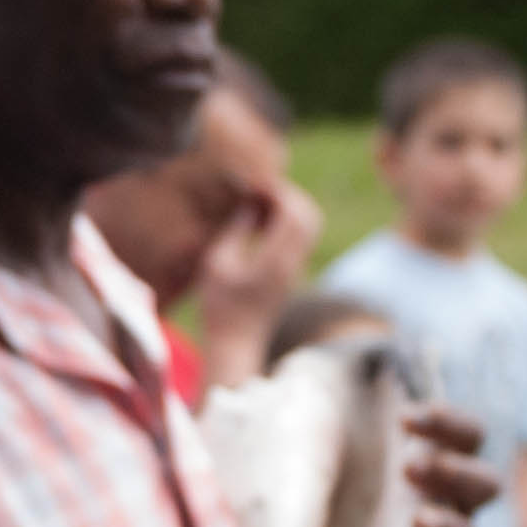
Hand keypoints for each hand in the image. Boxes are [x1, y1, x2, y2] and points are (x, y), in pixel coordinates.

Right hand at [193, 182, 321, 361]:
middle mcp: (293, 263)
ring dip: (288, 208)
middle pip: (309, 216)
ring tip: (259, 203)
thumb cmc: (220, 307)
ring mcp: (296, 268)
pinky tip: (260, 223)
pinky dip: (286, 222)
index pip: (293, 213)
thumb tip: (249, 204)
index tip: (255, 184)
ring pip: (309, 225)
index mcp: (276, 260)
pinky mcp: (292, 272)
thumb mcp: (217, 264)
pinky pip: (301, 237)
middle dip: (287, 195)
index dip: (278, 192)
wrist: (236, 342)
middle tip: (258, 190)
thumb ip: (235, 230)